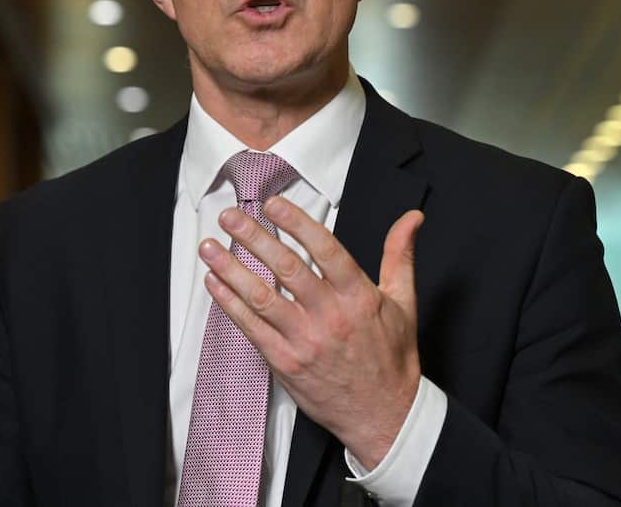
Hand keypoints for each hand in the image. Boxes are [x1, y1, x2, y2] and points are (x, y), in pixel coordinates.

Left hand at [198, 196, 423, 468]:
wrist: (384, 417)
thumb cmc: (392, 359)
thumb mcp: (404, 303)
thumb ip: (400, 255)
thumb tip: (411, 219)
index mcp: (358, 296)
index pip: (324, 249)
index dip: (297, 223)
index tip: (273, 204)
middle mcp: (330, 316)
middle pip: (286, 268)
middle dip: (253, 237)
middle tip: (230, 216)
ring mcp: (305, 341)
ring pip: (261, 297)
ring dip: (231, 269)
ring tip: (209, 246)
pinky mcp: (286, 363)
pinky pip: (251, 328)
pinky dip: (230, 303)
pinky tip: (215, 283)